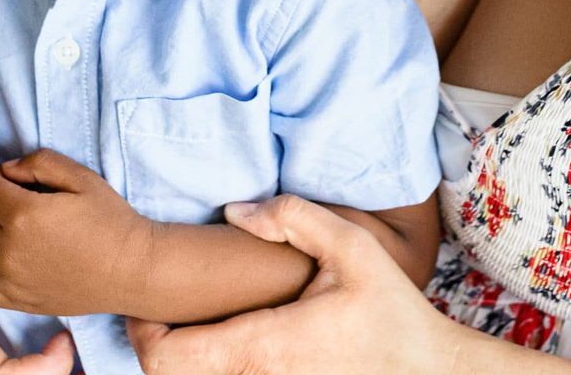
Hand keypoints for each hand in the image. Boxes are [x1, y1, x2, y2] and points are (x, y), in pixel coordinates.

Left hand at [0, 148, 150, 316]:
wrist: (130, 269)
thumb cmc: (109, 219)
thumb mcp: (81, 176)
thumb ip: (39, 161)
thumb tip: (6, 169)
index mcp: (24, 215)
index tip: (11, 181)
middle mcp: (8, 250)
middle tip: (5, 202)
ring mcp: (9, 281)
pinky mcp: (15, 302)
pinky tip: (4, 259)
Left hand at [125, 195, 465, 374]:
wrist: (428, 372)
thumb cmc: (391, 312)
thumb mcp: (352, 247)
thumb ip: (293, 218)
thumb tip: (234, 211)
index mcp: (264, 344)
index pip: (167, 358)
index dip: (143, 328)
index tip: (150, 298)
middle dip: (156, 339)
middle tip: (165, 302)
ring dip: (185, 353)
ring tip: (195, 313)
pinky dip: (212, 365)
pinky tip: (228, 334)